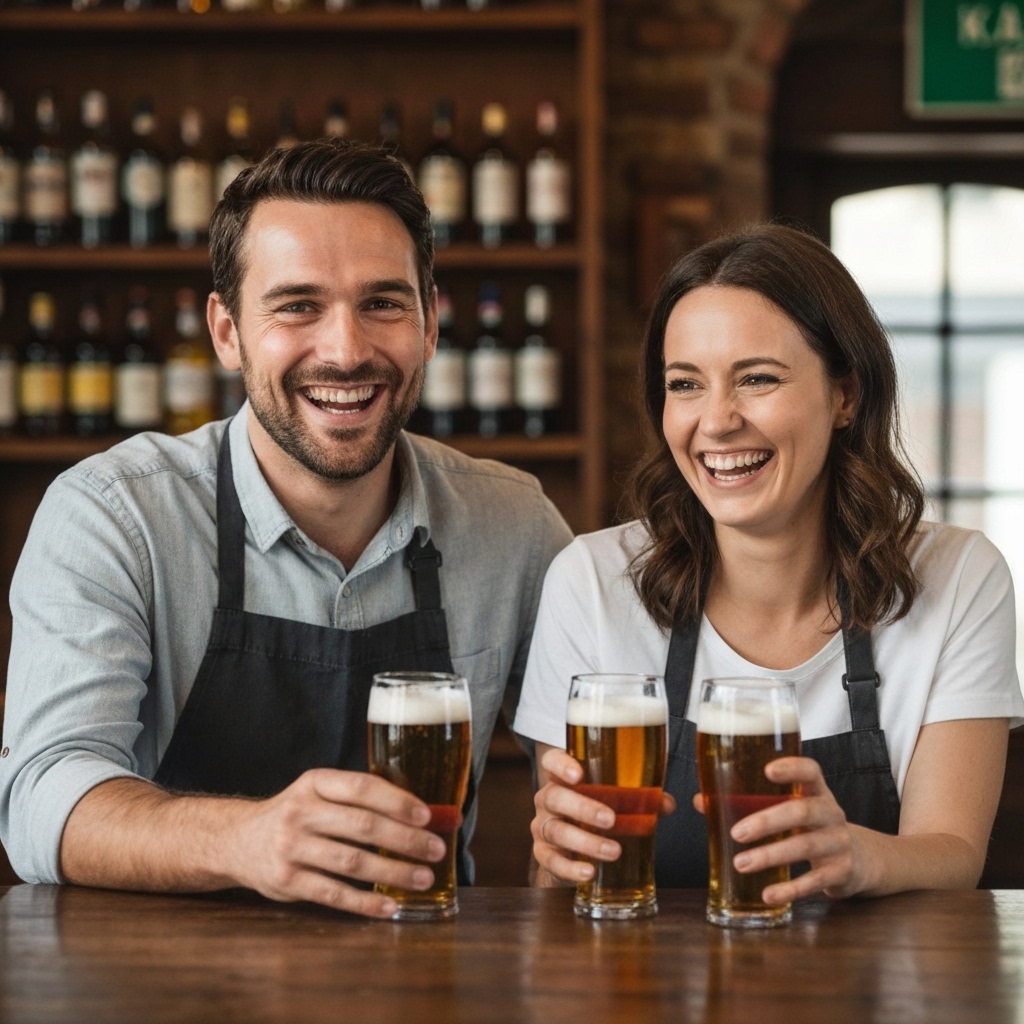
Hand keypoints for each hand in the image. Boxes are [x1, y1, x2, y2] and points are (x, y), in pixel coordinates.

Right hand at [229, 768, 446, 917]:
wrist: (238, 840)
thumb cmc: (297, 814)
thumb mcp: (319, 793)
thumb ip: (360, 800)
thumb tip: (424, 814)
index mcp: (314, 782)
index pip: (361, 787)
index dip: (397, 801)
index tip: (427, 816)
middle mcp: (300, 812)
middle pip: (362, 826)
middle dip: (405, 840)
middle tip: (436, 850)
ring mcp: (291, 848)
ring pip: (352, 862)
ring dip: (393, 872)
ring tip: (423, 878)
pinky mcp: (286, 882)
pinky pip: (333, 894)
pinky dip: (365, 903)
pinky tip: (390, 907)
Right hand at [532, 747, 675, 884]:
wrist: (572, 844)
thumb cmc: (595, 809)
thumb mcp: (614, 799)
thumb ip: (640, 797)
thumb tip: (666, 803)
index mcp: (562, 777)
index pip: (551, 761)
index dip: (561, 764)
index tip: (578, 773)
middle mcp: (548, 799)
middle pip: (555, 797)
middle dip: (583, 808)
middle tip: (611, 819)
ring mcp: (542, 826)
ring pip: (556, 830)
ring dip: (586, 841)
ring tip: (614, 851)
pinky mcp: (543, 853)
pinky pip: (551, 861)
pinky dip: (570, 867)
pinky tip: (589, 871)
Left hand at [693, 756, 867, 903]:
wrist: (861, 859)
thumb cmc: (811, 826)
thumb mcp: (789, 808)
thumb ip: (747, 802)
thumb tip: (700, 801)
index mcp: (817, 791)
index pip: (811, 771)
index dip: (792, 768)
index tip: (767, 769)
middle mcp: (831, 813)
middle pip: (803, 811)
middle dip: (768, 821)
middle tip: (736, 833)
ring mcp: (839, 842)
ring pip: (806, 846)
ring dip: (771, 855)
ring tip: (741, 864)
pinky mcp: (842, 871)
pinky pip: (815, 881)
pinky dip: (790, 889)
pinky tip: (768, 894)